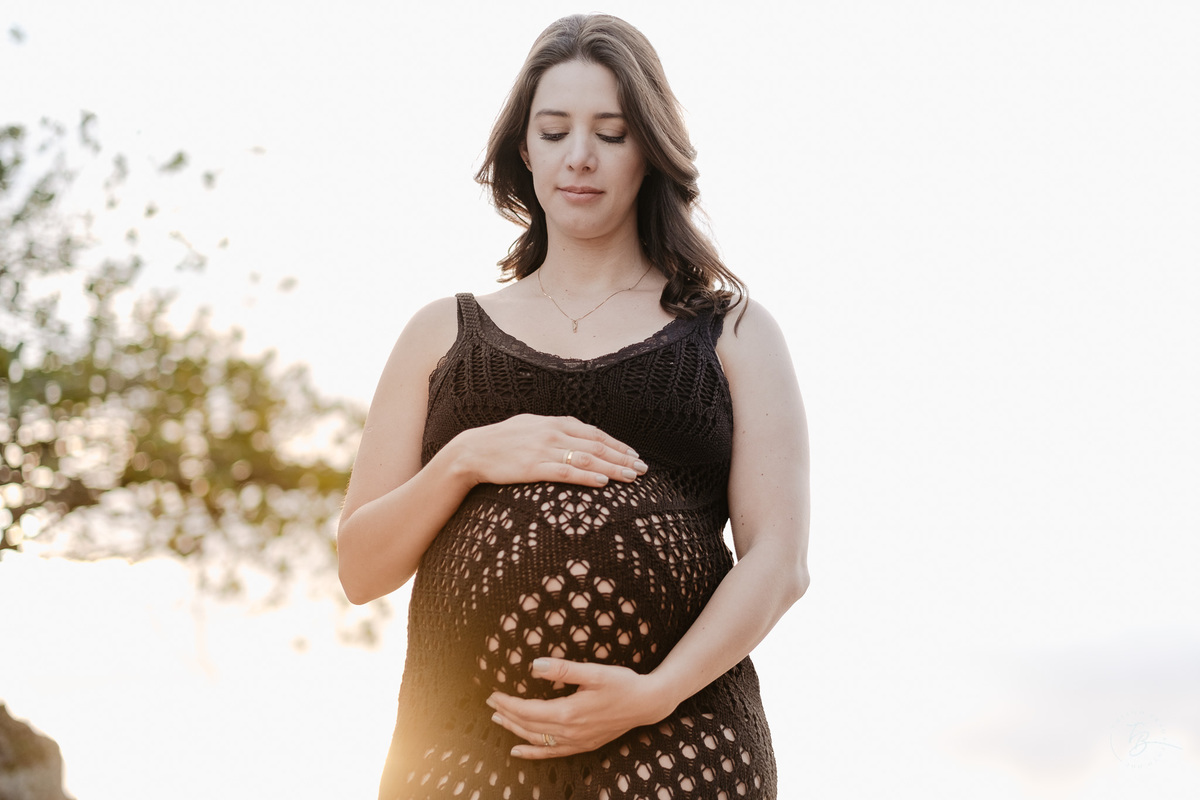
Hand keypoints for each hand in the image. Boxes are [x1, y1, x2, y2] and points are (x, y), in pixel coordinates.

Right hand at [454, 414, 646, 487]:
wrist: (472, 451)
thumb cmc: (503, 442)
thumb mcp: (532, 427)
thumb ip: (556, 431)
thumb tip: (579, 437)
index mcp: (555, 422)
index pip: (595, 433)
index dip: (618, 445)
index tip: (635, 456)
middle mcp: (554, 433)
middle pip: (597, 445)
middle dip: (623, 458)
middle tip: (643, 470)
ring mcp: (544, 449)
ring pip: (587, 458)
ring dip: (613, 468)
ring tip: (632, 478)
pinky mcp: (533, 466)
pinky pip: (566, 472)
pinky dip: (587, 476)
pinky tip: (603, 482)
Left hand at [486, 657, 671, 758]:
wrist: (647, 703)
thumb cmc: (622, 683)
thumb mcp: (594, 672)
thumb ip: (563, 670)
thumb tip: (535, 666)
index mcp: (569, 712)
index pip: (528, 710)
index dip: (508, 703)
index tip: (493, 694)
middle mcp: (570, 731)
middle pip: (529, 725)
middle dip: (507, 714)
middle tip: (490, 703)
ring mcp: (576, 741)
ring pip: (537, 739)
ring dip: (515, 730)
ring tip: (498, 719)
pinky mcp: (583, 745)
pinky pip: (551, 753)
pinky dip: (532, 753)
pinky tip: (518, 751)